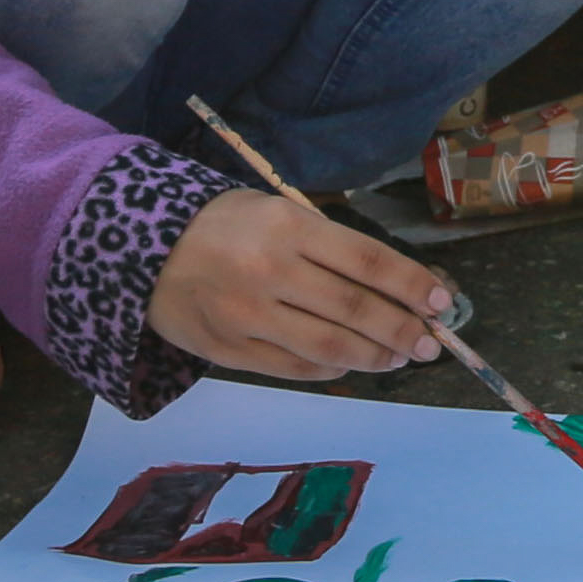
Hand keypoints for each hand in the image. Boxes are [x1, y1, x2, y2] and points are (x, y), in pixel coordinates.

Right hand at [146, 187, 456, 381]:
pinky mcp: (231, 351)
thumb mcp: (277, 213)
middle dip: (403, 330)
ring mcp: (248, 317)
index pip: (367, 261)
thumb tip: (400, 286)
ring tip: (398, 356)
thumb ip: (331, 248)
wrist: (140, 250)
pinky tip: (351, 361)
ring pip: (331, 347)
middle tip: (430, 343)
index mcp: (287, 228)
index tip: (442, 302)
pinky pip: (298, 369)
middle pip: (355, 310)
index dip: (411, 285)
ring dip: (375, 356)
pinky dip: (334, 368)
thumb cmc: (224, 225)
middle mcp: (270, 273)